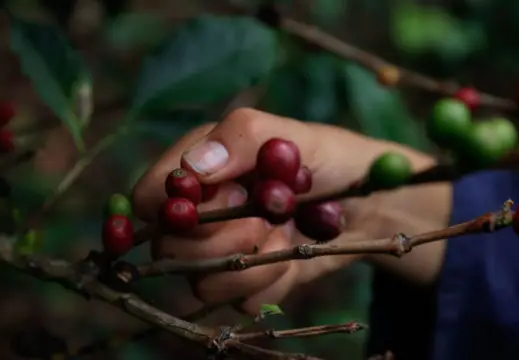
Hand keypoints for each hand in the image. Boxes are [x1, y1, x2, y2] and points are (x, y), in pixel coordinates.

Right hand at [132, 108, 450, 313]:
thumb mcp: (292, 136)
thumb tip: (193, 168)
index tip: (226, 200)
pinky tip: (292, 255)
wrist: (370, 205)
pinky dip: (272, 282)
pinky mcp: (244, 281)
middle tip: (265, 219)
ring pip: (201, 281)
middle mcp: (200, 214)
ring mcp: (219, 252)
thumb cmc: (329, 159)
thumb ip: (240, 139)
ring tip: (284, 236)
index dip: (175, 210)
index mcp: (198, 170)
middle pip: (169, 247)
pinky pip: (240, 300)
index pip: (149, 198)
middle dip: (222, 239)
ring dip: (252, 263)